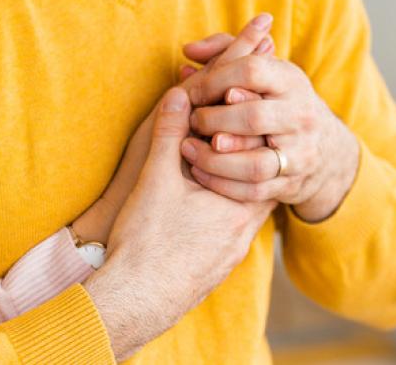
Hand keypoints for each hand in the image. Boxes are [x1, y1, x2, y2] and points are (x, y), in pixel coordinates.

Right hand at [83, 87, 274, 358]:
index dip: (248, 134)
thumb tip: (179, 94)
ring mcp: (231, 255)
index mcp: (241, 209)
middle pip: (254, 185)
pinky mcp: (214, 268)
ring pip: (241, 209)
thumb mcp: (156, 178)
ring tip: (204, 165)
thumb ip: (170, 134)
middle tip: (221, 134)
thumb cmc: (147, 242)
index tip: (235, 116)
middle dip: (238, 158)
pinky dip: (217, 210)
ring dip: (226, 186)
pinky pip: (226, 230)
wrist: (134, 302)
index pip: (262, 161)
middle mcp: (244, 234)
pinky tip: (194, 204)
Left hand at [180, 36, 361, 223]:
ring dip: (214, 160)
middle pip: (253, 118)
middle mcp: (301, 116)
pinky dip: (222, 184)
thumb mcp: (264, 68)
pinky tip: (200, 173)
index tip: (193, 92)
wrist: (326, 148)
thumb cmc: (278, 99)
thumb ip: (224, 51)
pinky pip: (254, 190)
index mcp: (291, 80)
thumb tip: (188, 50)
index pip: (251, 71)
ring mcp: (300, 153)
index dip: (215, 80)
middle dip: (213, 121)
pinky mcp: (292, 184)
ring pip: (254, 163)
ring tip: (188, 149)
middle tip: (191, 122)